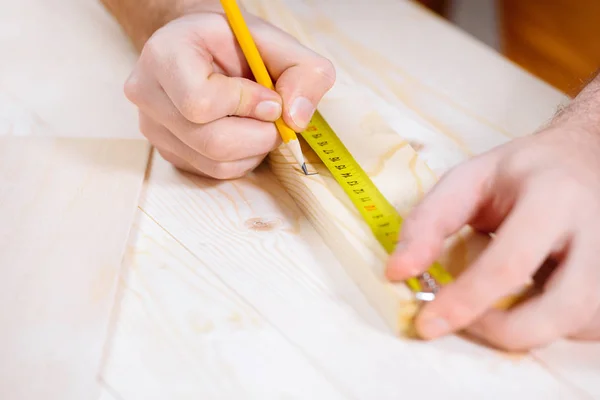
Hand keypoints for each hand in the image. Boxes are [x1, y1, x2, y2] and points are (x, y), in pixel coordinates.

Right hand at [123, 9, 334, 178]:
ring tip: (260, 123)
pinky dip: (241, 159)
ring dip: (254, 150)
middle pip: (212, 142)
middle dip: (259, 135)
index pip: (201, 102)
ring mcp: (153, 127)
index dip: (247, 104)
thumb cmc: (235, 43)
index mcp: (165, 54)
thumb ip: (303, 73)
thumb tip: (296, 120)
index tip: (269, 97)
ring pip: (215, 164)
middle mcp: (147, 93)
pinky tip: (243, 133)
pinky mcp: (167, 152)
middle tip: (275, 117)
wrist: (202, 47)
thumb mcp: (277, 42)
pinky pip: (213, 173)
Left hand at [386, 122, 599, 350]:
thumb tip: (397, 273)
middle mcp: (597, 231)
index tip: (427, 323)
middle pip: (565, 308)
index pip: (509, 263)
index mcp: (553, 197)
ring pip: (582, 323)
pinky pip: (590, 324)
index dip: (465, 301)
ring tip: (497, 305)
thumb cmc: (521, 171)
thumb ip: (429, 222)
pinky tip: (531, 301)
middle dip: (506, 331)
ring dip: (531, 330)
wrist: (585, 157)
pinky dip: (552, 326)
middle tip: (468, 322)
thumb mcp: (467, 179)